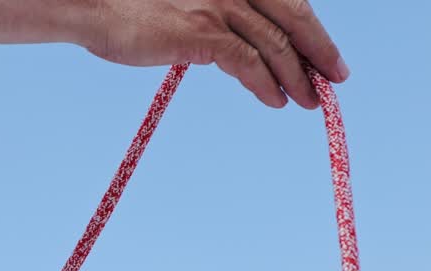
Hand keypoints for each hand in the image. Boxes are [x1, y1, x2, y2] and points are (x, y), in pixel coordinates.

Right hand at [84, 0, 346, 108]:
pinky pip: (249, 62)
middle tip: (336, 76)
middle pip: (293, 16)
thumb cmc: (126, 8)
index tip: (323, 53)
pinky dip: (267, 83)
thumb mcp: (180, 6)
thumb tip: (225, 49)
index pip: (284, 1)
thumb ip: (209, 19)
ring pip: (275, 43)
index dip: (308, 28)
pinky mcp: (203, 32)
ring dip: (298, 75)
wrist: (94, 7)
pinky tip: (275, 100)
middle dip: (319, 49)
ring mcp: (219, 5)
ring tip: (310, 100)